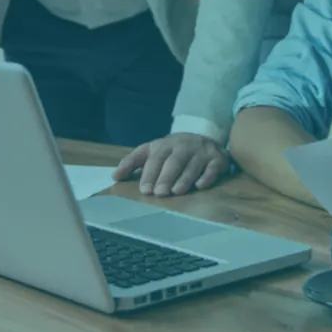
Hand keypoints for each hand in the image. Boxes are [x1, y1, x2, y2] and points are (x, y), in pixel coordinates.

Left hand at [114, 132, 229, 196]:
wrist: (204, 138)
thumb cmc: (172, 150)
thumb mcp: (151, 151)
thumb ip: (132, 162)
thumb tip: (114, 176)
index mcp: (165, 144)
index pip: (156, 157)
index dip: (150, 173)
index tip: (145, 189)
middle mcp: (183, 146)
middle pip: (174, 160)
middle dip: (166, 177)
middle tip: (159, 193)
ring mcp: (201, 151)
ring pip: (192, 165)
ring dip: (184, 179)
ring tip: (176, 192)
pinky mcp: (217, 159)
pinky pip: (213, 167)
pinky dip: (207, 176)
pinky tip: (200, 186)